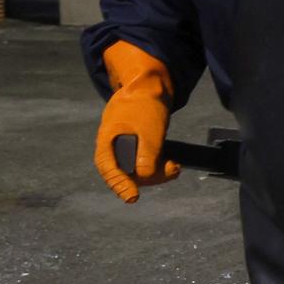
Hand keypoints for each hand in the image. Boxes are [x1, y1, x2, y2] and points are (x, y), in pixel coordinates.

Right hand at [92, 41, 180, 202]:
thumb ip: (147, 152)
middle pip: (125, 174)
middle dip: (149, 178)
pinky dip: (158, 168)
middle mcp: (113, 148)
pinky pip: (144, 165)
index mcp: (108, 140)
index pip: (109, 169)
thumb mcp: (149, 128)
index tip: (133, 198)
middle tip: (170, 172)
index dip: (119, 185)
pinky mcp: (136, 149)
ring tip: (175, 168)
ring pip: (137, 172)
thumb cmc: (145, 103)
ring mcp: (124, 149)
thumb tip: (144, 176)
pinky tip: (172, 166)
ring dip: (157, 174)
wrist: (149, 86)